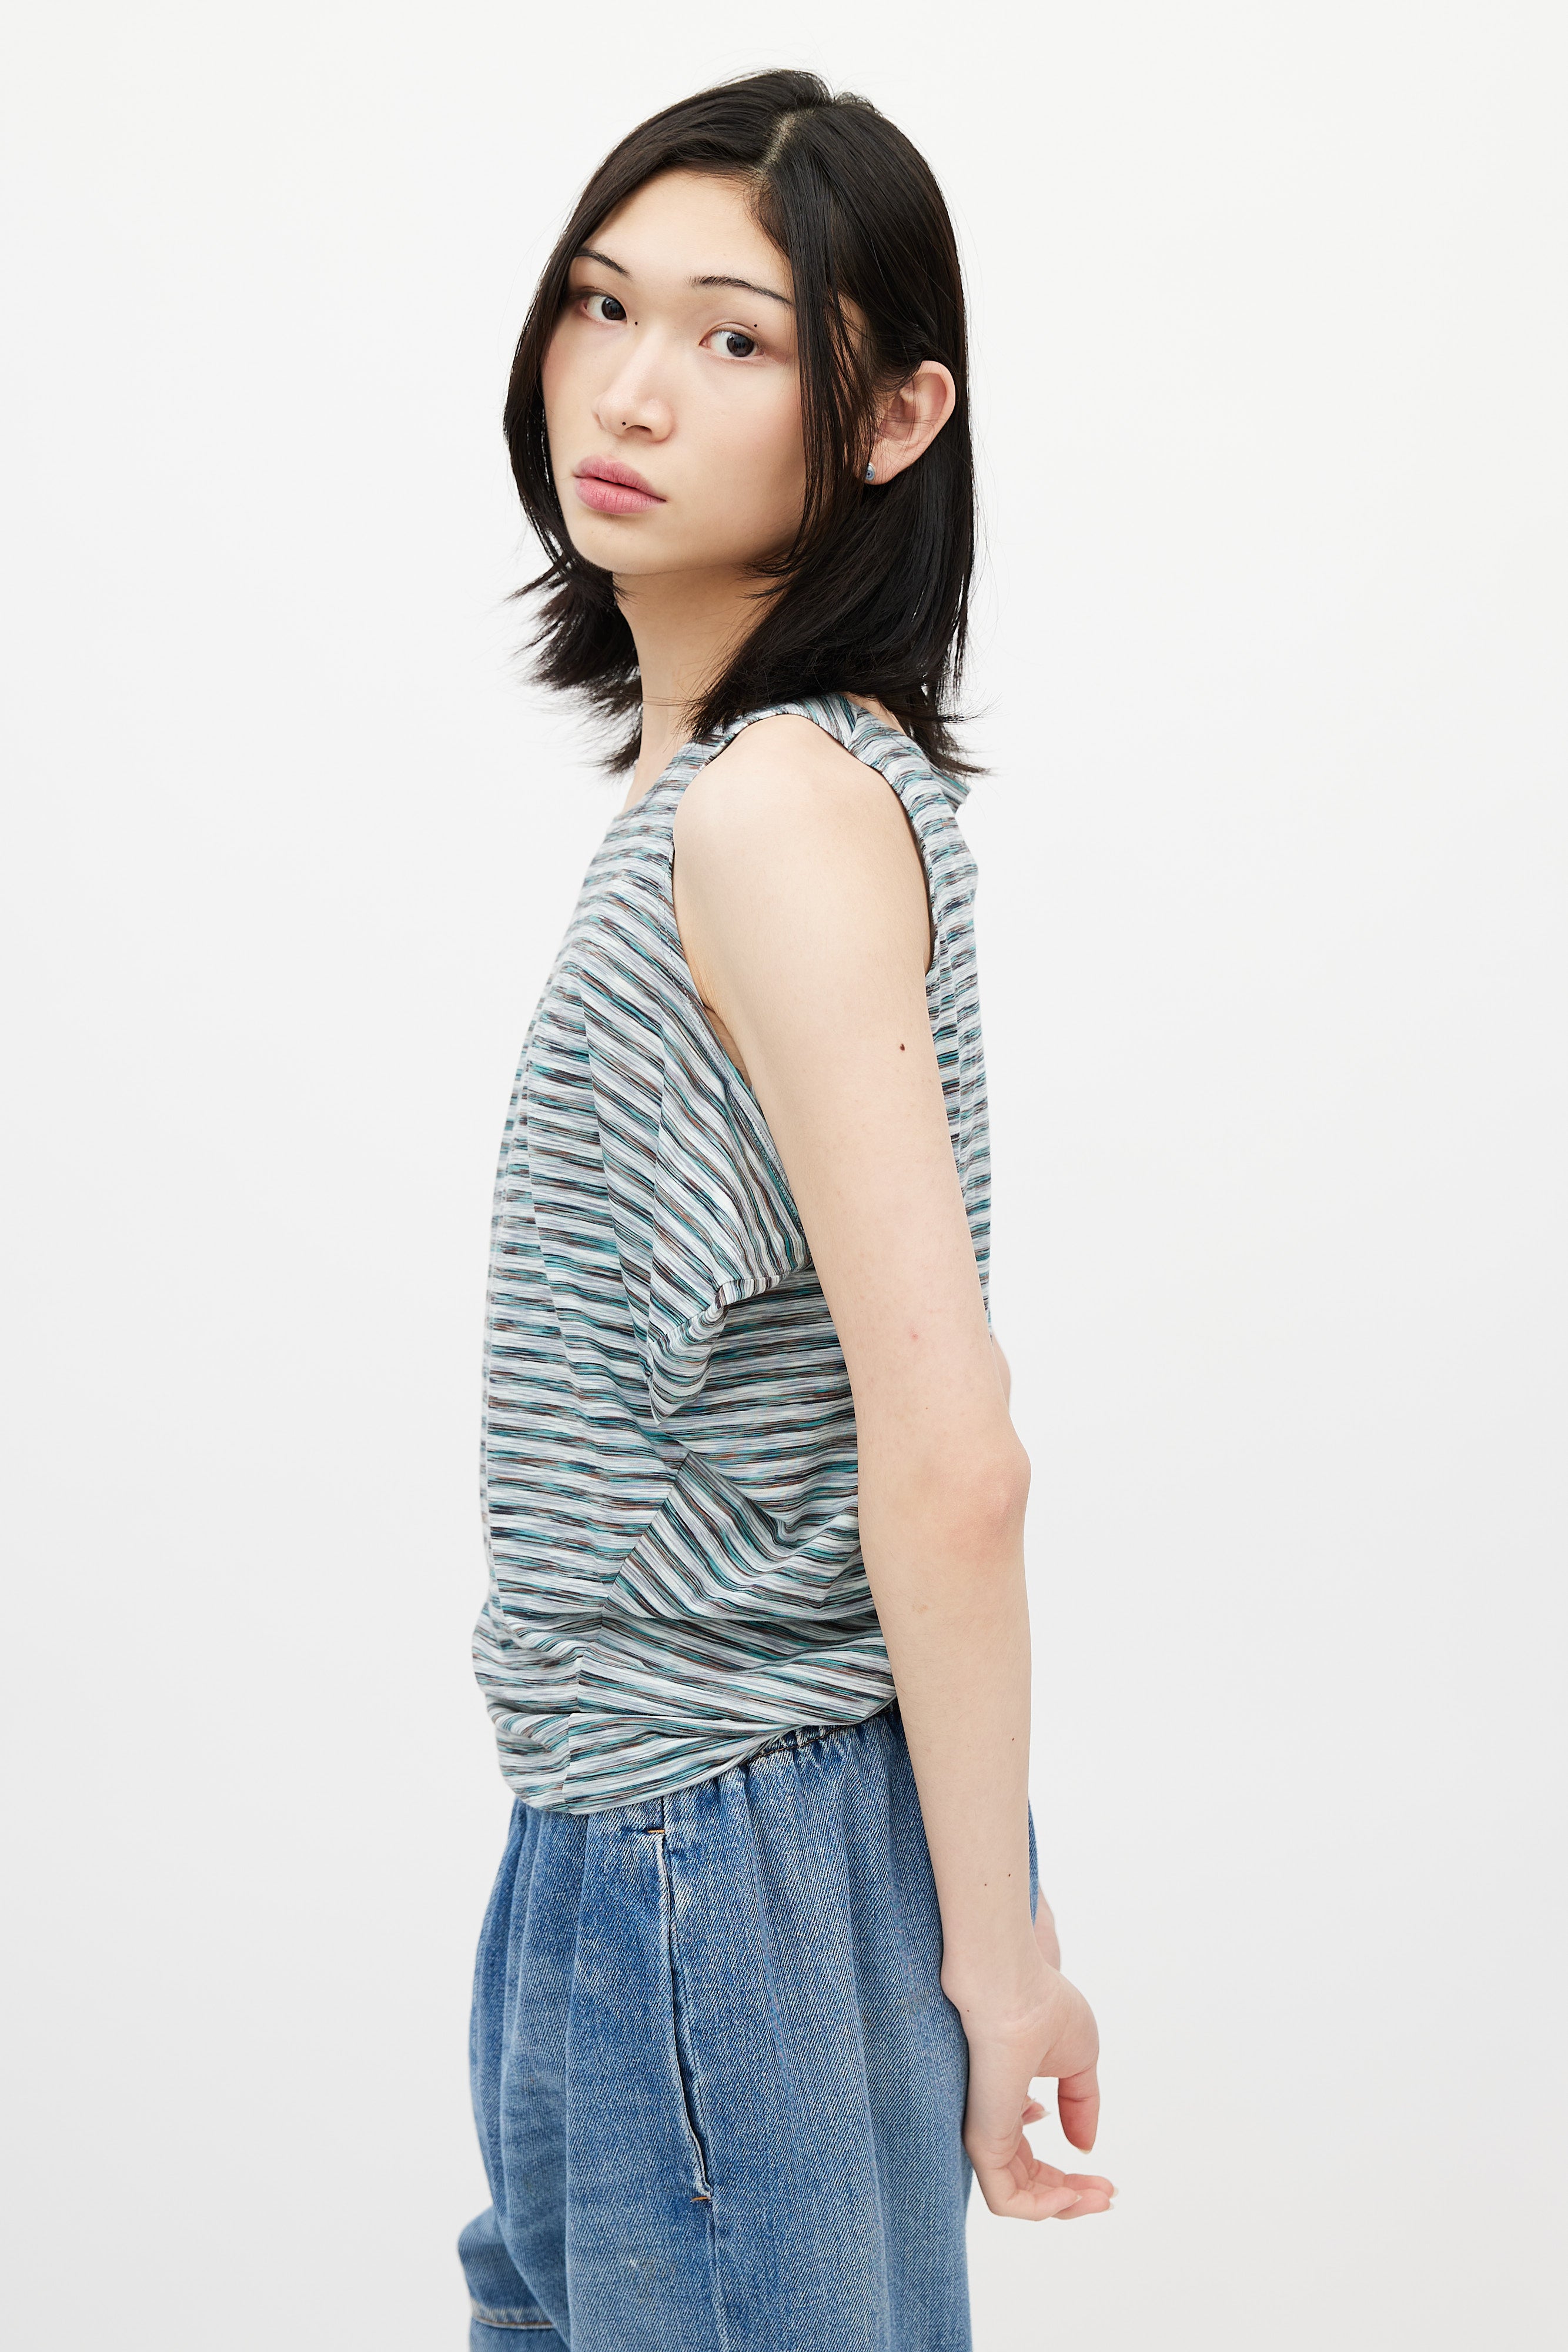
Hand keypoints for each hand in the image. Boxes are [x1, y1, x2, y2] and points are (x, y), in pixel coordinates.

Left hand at [948, 1953, 1114, 2221]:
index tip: (1108, 2183)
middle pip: (1029, 2182)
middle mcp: (993, 2122)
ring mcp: (985, 2131)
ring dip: (1065, 2205)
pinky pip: (1005, 2198)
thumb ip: (1080, 2105)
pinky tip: (1071, 2192)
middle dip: (1074, 2196)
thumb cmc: (1043, 2006)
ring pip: (1019, 2198)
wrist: (1014, 1985)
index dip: (1073, 2178)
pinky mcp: (982, 2138)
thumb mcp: (1078, 2060)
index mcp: (1010, 2104)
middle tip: (1107, 2194)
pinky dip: (1041, 2207)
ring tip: (1096, 2196)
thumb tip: (1084, 2146)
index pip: (1033, 2161)